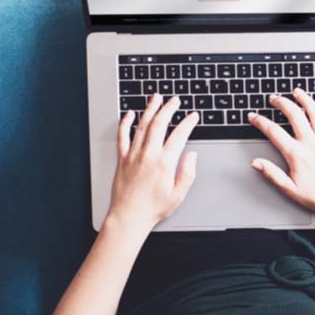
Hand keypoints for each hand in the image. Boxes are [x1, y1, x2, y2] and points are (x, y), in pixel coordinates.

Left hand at [107, 94, 199, 231]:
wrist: (129, 216)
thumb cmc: (153, 208)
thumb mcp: (178, 194)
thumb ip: (188, 173)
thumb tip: (191, 155)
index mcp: (164, 163)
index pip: (178, 136)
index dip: (187, 123)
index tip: (193, 116)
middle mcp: (148, 155)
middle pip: (159, 124)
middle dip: (168, 109)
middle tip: (174, 100)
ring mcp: (133, 155)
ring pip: (141, 126)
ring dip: (149, 109)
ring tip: (156, 98)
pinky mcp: (122, 158)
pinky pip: (122, 136)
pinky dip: (125, 123)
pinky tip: (129, 114)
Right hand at [249, 89, 314, 226]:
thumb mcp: (289, 188)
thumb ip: (271, 173)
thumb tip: (255, 163)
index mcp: (296, 154)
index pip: (273, 132)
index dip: (260, 121)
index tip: (253, 116)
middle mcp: (311, 143)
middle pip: (294, 115)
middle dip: (281, 103)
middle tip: (274, 99)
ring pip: (314, 112)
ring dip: (304, 99)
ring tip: (296, 92)